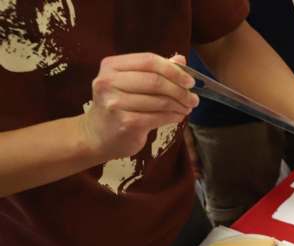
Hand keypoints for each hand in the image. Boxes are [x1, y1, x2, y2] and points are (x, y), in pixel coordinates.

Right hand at [81, 53, 198, 159]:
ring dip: (179, 105)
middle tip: (193, 98)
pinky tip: (178, 116)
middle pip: (155, 80)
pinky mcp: (125, 123)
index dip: (173, 70)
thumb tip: (181, 60)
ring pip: (159, 100)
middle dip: (180, 90)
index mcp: (111, 66)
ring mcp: (115, 103)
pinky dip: (173, 116)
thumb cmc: (118, 106)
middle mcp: (109, 81)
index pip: (148, 60)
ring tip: (187, 108)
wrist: (97, 136)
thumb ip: (154, 71)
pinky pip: (158, 117)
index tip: (190, 81)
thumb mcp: (131, 83)